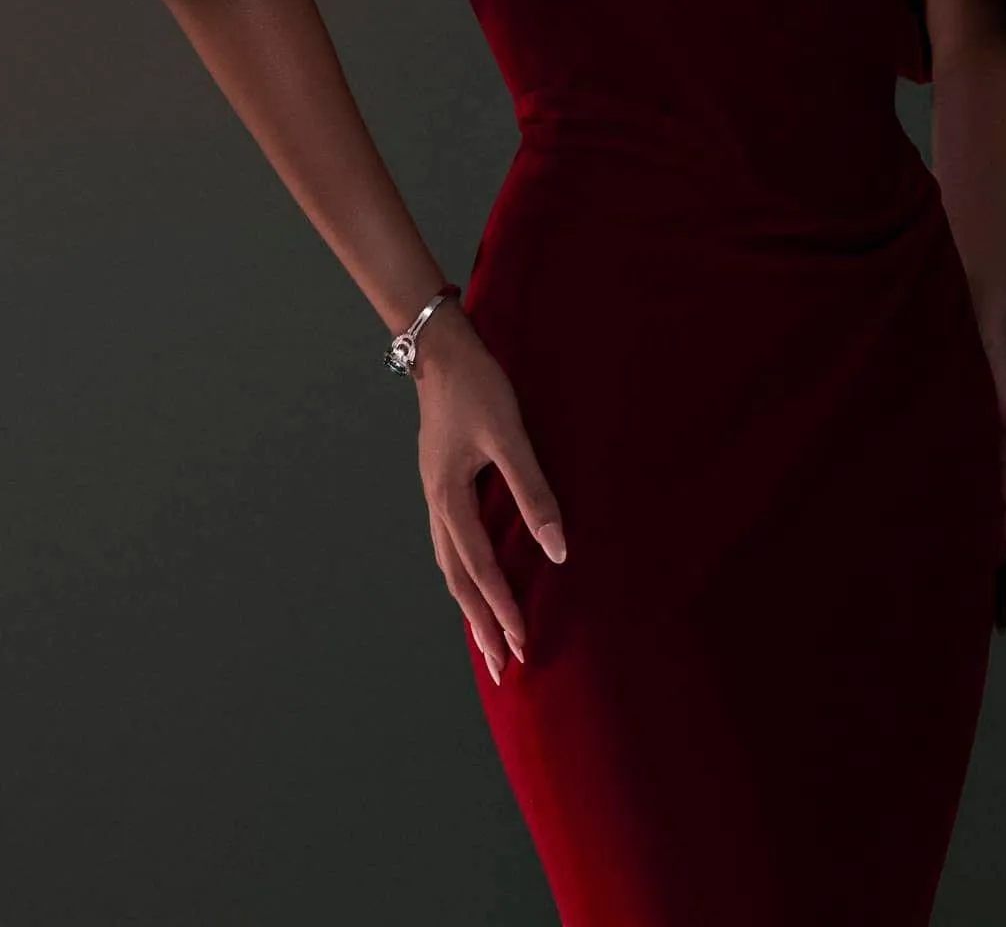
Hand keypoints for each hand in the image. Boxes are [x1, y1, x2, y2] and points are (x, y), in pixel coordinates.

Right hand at [411, 307, 566, 684]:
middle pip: (458, 581)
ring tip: (487, 640)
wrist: (441, 349)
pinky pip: (450, 544)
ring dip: (469, 606)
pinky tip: (474, 580)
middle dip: (481, 626)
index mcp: (450, 500)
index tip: (523, 646)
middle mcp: (437, 506)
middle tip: (502, 669)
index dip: (502, 610)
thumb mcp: (510, 436)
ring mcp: (434, 495)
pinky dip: (463, 574)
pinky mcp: (440, 483)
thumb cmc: (478, 388)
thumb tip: (557, 549)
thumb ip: (533, 492)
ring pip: (450, 566)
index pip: (480, 571)